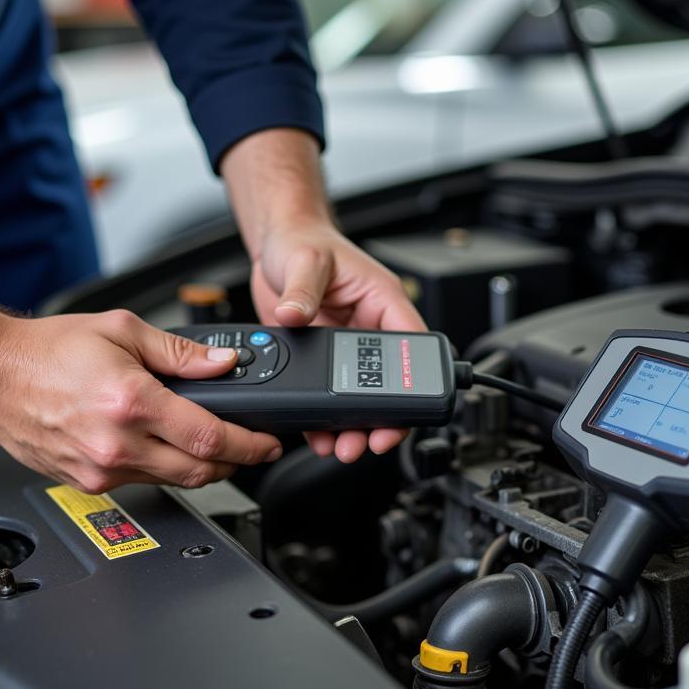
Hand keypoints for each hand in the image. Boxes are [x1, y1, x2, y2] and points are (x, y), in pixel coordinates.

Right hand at [0, 289, 281, 492]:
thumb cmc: (47, 350)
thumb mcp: (122, 331)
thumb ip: (180, 351)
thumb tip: (223, 362)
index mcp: (130, 402)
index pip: (208, 437)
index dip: (249, 445)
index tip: (268, 443)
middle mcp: (116, 443)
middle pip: (198, 471)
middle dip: (236, 462)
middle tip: (254, 449)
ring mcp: (100, 468)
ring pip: (173, 481)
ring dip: (202, 467)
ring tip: (215, 445)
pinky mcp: (88, 482)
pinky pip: (142, 481)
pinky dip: (165, 468)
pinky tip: (168, 447)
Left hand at [223, 129, 425, 463]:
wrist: (276, 243)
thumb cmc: (303, 241)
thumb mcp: (306, 262)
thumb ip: (302, 291)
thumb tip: (295, 315)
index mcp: (382, 302)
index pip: (410, 344)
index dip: (413, 381)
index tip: (404, 409)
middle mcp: (368, 328)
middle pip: (387, 382)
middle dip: (380, 416)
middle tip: (369, 440)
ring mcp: (344, 347)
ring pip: (359, 395)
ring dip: (353, 424)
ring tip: (343, 446)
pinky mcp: (319, 359)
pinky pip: (327, 395)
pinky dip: (323, 419)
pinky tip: (318, 435)